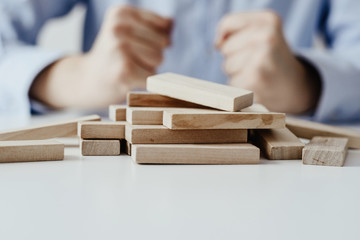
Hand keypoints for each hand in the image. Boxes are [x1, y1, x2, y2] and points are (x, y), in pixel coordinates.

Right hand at [30, 5, 171, 108]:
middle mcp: (118, 26)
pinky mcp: (124, 71)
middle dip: (153, 53)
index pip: (164, 25)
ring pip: (159, 58)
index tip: (135, 45)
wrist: (87, 80)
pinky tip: (126, 79)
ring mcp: (119, 48)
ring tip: (127, 67)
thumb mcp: (130, 32)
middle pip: (163, 41)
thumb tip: (171, 23)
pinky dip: (144, 81)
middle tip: (130, 59)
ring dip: (148, 67)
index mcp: (121, 12)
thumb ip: (155, 25)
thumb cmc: (114, 56)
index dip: (156, 39)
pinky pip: (152, 75)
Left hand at [216, 11, 319, 113]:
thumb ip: (232, 28)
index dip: (230, 37)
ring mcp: (262, 58)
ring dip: (238, 73)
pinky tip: (258, 85)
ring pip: (227, 66)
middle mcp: (267, 36)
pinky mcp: (254, 79)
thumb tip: (217, 44)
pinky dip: (241, 87)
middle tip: (258, 62)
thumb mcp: (260, 31)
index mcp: (268, 19)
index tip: (250, 45)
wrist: (295, 87)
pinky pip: (231, 82)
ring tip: (259, 73)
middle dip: (236, 57)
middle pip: (225, 48)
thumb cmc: (271, 58)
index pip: (227, 24)